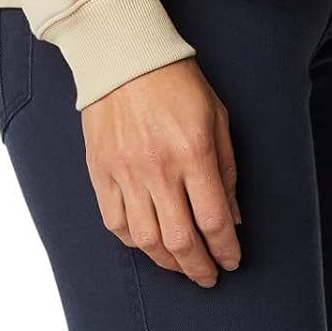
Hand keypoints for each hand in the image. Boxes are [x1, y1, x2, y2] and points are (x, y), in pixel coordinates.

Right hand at [81, 56, 241, 285]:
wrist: (124, 55)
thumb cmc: (176, 81)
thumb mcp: (216, 116)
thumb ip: (226, 169)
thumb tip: (231, 217)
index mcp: (193, 152)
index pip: (214, 220)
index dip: (226, 249)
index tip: (231, 261)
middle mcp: (158, 168)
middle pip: (180, 241)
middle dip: (199, 268)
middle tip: (208, 275)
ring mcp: (125, 171)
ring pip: (146, 240)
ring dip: (167, 262)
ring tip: (180, 264)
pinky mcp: (100, 170)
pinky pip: (114, 222)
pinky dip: (133, 241)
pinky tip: (147, 242)